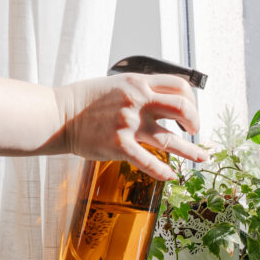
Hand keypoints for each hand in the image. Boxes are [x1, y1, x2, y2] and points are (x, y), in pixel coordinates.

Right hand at [52, 73, 208, 180]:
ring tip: (202, 157)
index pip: (179, 85)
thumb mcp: (117, 84)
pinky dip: (162, 171)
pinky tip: (170, 175)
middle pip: (183, 109)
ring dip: (190, 151)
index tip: (190, 110)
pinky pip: (149, 161)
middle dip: (195, 121)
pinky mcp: (119, 145)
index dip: (191, 99)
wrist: (57, 115)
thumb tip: (164, 99)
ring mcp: (129, 124)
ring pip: (170, 140)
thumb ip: (141, 90)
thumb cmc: (85, 101)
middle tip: (195, 130)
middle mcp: (137, 102)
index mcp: (138, 84)